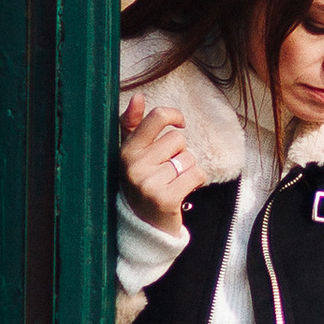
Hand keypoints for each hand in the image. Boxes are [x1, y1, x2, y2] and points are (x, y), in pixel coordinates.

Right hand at [118, 93, 192, 238]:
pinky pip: (196, 175)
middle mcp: (134, 166)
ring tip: (172, 183)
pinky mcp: (166, 199)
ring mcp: (149, 184)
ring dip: (187, 169)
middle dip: (179, 153)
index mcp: (126, 151)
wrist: (143, 226)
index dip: (174, 116)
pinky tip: (182, 191)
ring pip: (189, 158)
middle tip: (166, 171)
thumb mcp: (132, 154)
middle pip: (177, 140)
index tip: (180, 124)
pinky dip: (196, 181)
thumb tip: (137, 97)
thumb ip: (132, 124)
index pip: (157, 118)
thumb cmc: (141, 183)